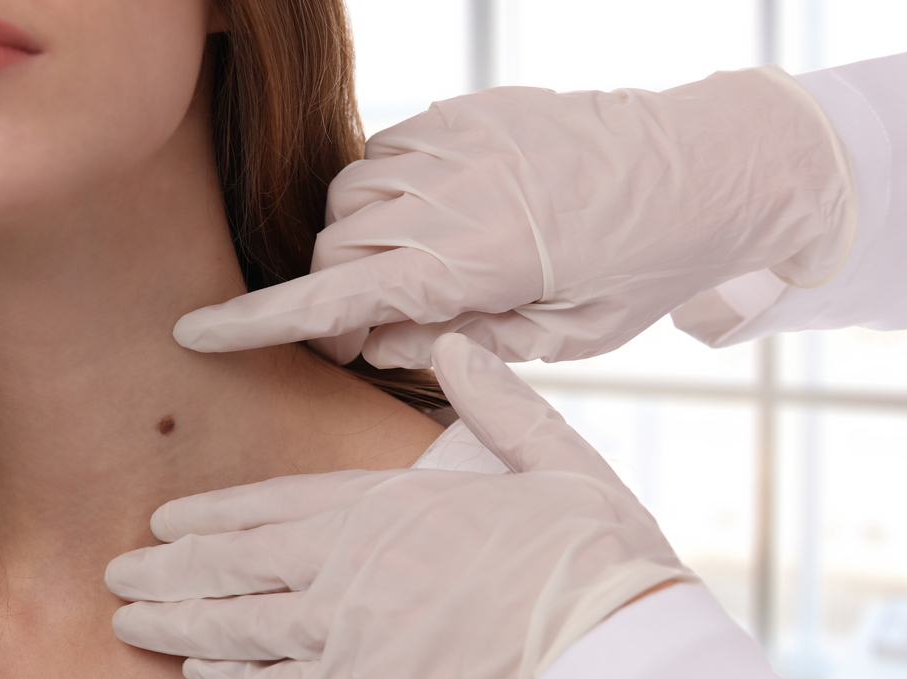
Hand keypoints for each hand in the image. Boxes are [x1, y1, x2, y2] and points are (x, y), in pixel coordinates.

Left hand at [105, 334, 694, 678]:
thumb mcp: (552, 460)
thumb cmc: (590, 557)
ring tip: (128, 624)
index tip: (166, 519)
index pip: (276, 504)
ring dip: (178, 625)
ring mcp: (347, 635)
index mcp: (389, 506)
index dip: (213, 513)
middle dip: (169, 571)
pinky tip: (200, 678)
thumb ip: (496, 404)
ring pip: (237, 627)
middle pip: (235, 565)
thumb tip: (457, 346)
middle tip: (116, 575)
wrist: (610, 653)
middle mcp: (350, 567)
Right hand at [171, 65, 854, 366]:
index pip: (340, 295)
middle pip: (335, 250)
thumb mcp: (562, 336)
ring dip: (356, 249)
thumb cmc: (645, 268)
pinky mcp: (469, 112)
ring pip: (350, 201)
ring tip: (413, 279)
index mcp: (482, 257)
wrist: (710, 166)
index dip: (259, 321)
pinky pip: (387, 158)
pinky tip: (432, 225)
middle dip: (328, 300)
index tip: (195, 333)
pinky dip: (386, 201)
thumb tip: (369, 336)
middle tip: (367, 338)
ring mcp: (459, 140)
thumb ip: (455, 338)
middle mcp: (457, 190)